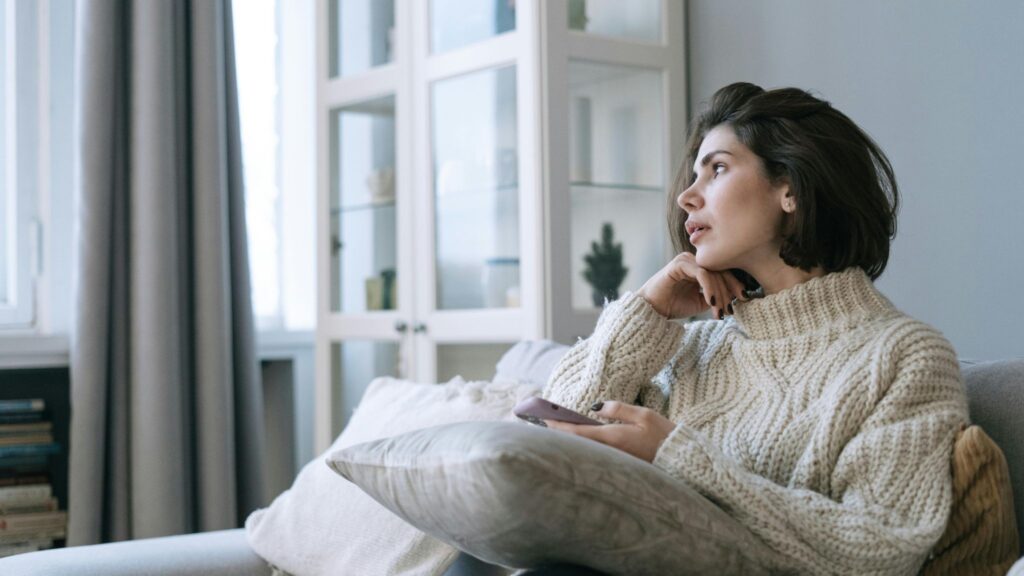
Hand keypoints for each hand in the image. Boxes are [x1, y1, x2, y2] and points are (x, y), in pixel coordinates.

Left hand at [544, 401, 675, 462]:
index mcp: (613, 438)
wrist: (681, 459)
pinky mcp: (619, 464)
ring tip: (551, 428)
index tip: (542, 418)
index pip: (577, 432)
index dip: (558, 425)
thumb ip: (618, 409)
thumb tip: (595, 406)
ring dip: (568, 439)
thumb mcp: (643, 415)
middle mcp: (610, 452)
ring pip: (583, 449)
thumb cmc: (664, 435)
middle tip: (538, 422)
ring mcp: (614, 460)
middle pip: (576, 442)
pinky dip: (581, 445)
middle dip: (557, 433)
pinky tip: (575, 438)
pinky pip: (594, 454)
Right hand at [635, 252, 746, 319]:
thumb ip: (717, 295)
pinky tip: (711, 302)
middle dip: (729, 292)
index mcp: (699, 267)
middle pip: (720, 271)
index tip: (744, 299)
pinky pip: (702, 274)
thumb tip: (737, 295)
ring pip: (713, 273)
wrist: (651, 310)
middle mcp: (693, 260)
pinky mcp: (679, 264)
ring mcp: (686, 260)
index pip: (723, 271)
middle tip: (729, 310)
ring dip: (719, 293)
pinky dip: (709, 288)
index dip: (735, 284)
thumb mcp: (701, 302)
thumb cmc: (673, 306)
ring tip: (719, 310)